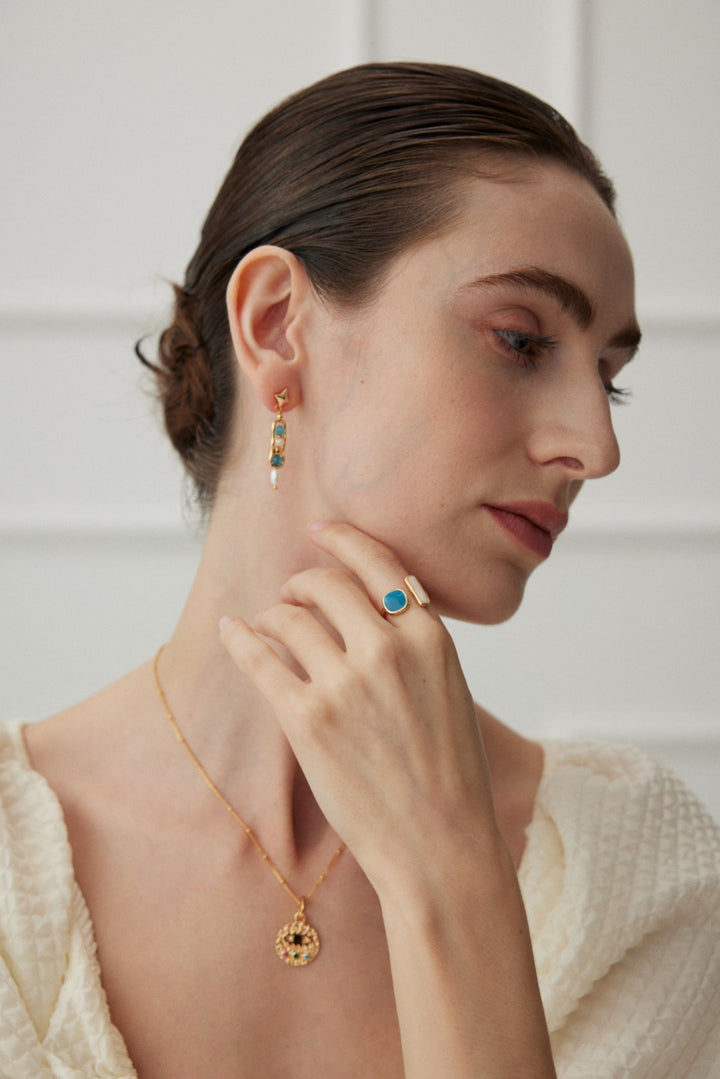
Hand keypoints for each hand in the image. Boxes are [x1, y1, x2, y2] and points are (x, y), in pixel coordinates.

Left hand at [219, 522, 495, 892]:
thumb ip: (414, 641)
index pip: (377, 562)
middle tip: (290, 594)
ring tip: (268, 626)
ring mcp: (345, 685)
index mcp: (429, 637)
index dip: (341, 538)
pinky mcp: (308, 720)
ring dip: (271, 615)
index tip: (318, 530)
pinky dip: (240, 638)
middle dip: (299, 582)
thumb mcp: (450, 688)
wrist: (441, 844)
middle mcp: (388, 650)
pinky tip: (232, 631)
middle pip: (324, 584)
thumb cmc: (449, 773)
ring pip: (289, 617)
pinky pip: (260, 659)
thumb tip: (373, 604)